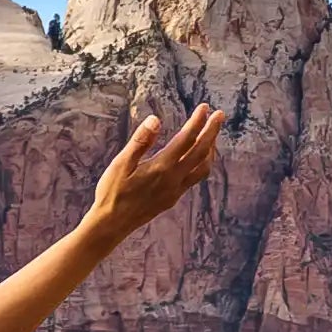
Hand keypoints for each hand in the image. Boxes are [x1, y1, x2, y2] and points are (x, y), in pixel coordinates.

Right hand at [84, 102, 222, 241]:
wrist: (111, 224)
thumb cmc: (112, 193)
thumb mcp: (120, 164)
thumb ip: (140, 141)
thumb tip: (155, 119)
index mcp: (161, 167)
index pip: (186, 139)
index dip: (197, 121)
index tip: (205, 107)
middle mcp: (173, 179)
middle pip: (201, 151)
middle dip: (212, 131)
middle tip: (220, 115)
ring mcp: (175, 191)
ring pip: (203, 167)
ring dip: (210, 149)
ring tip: (211, 135)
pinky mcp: (172, 199)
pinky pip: (195, 178)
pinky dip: (202, 163)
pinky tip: (197, 158)